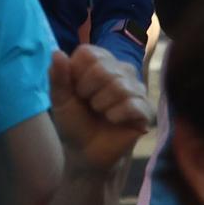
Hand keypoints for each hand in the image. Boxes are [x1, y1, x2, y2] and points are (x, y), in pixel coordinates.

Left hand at [49, 44, 153, 172]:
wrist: (87, 151)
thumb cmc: (74, 121)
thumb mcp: (60, 99)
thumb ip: (58, 77)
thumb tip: (57, 52)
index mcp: (100, 63)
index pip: (88, 53)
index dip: (76, 73)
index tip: (75, 89)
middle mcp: (122, 71)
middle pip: (103, 68)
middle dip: (87, 91)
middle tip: (88, 104)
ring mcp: (137, 90)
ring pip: (119, 86)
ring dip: (100, 104)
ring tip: (100, 112)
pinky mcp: (146, 110)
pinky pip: (132, 105)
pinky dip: (115, 115)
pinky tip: (112, 120)